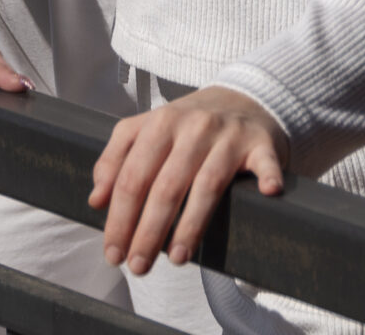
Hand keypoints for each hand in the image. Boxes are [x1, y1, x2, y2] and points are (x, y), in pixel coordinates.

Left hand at [88, 86, 286, 273]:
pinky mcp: (260, 143)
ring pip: (207, 184)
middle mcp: (192, 127)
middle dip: (148, 230)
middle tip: (138, 266)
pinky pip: (265, 162)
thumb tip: (96, 200)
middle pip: (165, 185)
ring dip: (191, 225)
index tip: (113, 251)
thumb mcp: (146, 131)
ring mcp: (227, 135)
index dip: (119, 217)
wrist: (242, 99)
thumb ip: (116, 159)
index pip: (132, 176)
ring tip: (177, 258)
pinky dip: (268, 176)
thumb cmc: (188, 125)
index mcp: (159, 123)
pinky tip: (268, 192)